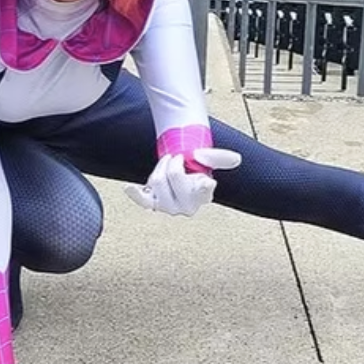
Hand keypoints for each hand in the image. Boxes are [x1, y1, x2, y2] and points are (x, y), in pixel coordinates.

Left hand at [123, 147, 241, 216]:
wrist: (183, 169)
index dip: (201, 183)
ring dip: (159, 167)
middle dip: (173, 161)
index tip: (202, 179)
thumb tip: (235, 160)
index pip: (204, 189)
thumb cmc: (198, 164)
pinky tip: (128, 188)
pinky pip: (143, 200)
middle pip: (174, 176)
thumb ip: (219, 156)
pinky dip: (135, 193)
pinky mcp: (154, 203)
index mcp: (205, 195)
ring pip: (157, 180)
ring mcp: (169, 207)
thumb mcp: (210, 157)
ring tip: (166, 164)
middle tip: (177, 158)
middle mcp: (188, 206)